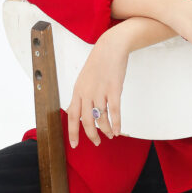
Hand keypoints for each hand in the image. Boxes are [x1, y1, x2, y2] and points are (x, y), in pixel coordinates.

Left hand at [67, 29, 128, 147]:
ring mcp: (100, 91)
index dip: (72, 132)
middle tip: (97, 142)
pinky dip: (116, 123)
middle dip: (91, 135)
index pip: (72, 116)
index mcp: (78, 91)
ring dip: (106, 129)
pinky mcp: (114, 90)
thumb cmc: (98, 63)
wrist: (110, 48)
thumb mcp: (85, 79)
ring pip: (101, 118)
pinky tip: (119, 130)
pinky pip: (114, 112)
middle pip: (86, 121)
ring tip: (110, 135)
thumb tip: (85, 112)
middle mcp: (86, 93)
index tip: (74, 144)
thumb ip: (83, 95)